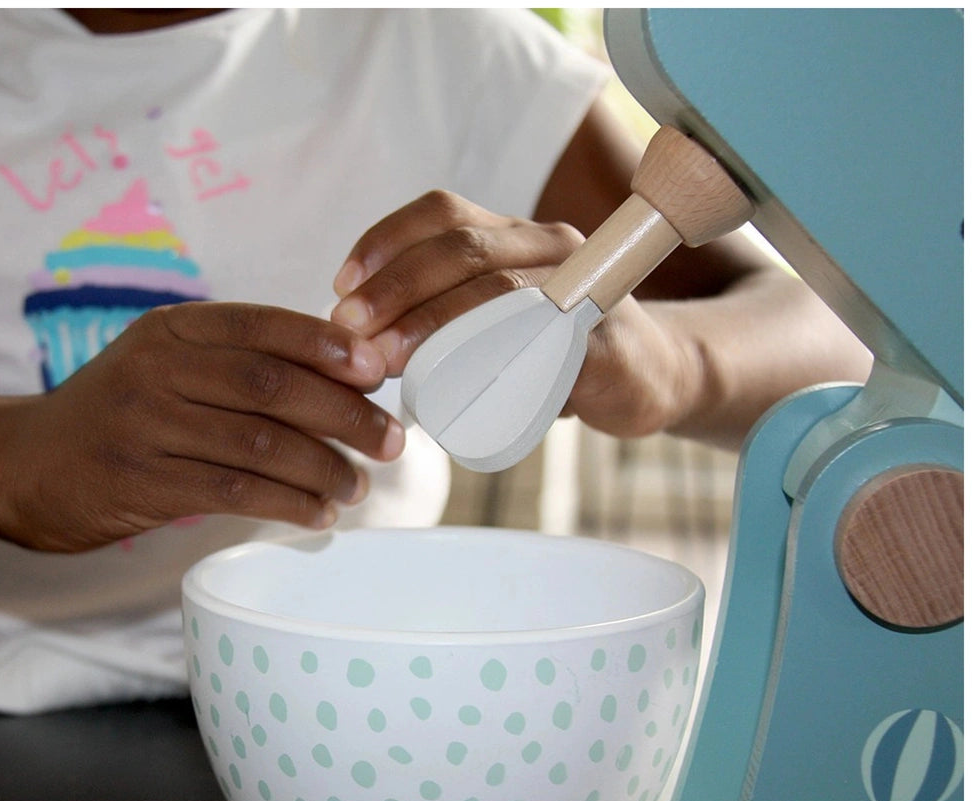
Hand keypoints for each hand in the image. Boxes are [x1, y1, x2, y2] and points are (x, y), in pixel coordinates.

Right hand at [0, 302, 404, 551]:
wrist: (31, 463)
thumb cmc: (125, 412)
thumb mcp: (171, 365)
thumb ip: (244, 363)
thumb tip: (349, 374)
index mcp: (175, 330)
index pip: (266, 325)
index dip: (329, 347)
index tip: (377, 371)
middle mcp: (160, 369)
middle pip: (275, 386)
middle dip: (346, 415)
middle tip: (391, 441)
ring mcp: (149, 425)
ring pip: (262, 445)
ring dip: (325, 469)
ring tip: (359, 486)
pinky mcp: (145, 482)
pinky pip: (236, 492)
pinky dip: (289, 504)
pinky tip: (319, 514)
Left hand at [329, 189, 698, 436]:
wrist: (659, 375)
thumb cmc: (564, 350)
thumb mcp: (505, 318)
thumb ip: (449, 314)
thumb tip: (367, 338)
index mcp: (519, 236)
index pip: (443, 213)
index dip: (385, 243)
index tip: (341, 287)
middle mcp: (552, 248)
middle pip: (463, 247)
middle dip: (395, 286)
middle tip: (350, 330)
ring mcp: (582, 292)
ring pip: (498, 291)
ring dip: (431, 324)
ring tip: (386, 360)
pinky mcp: (602, 346)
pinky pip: (542, 346)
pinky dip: (490, 361)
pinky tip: (448, 388)